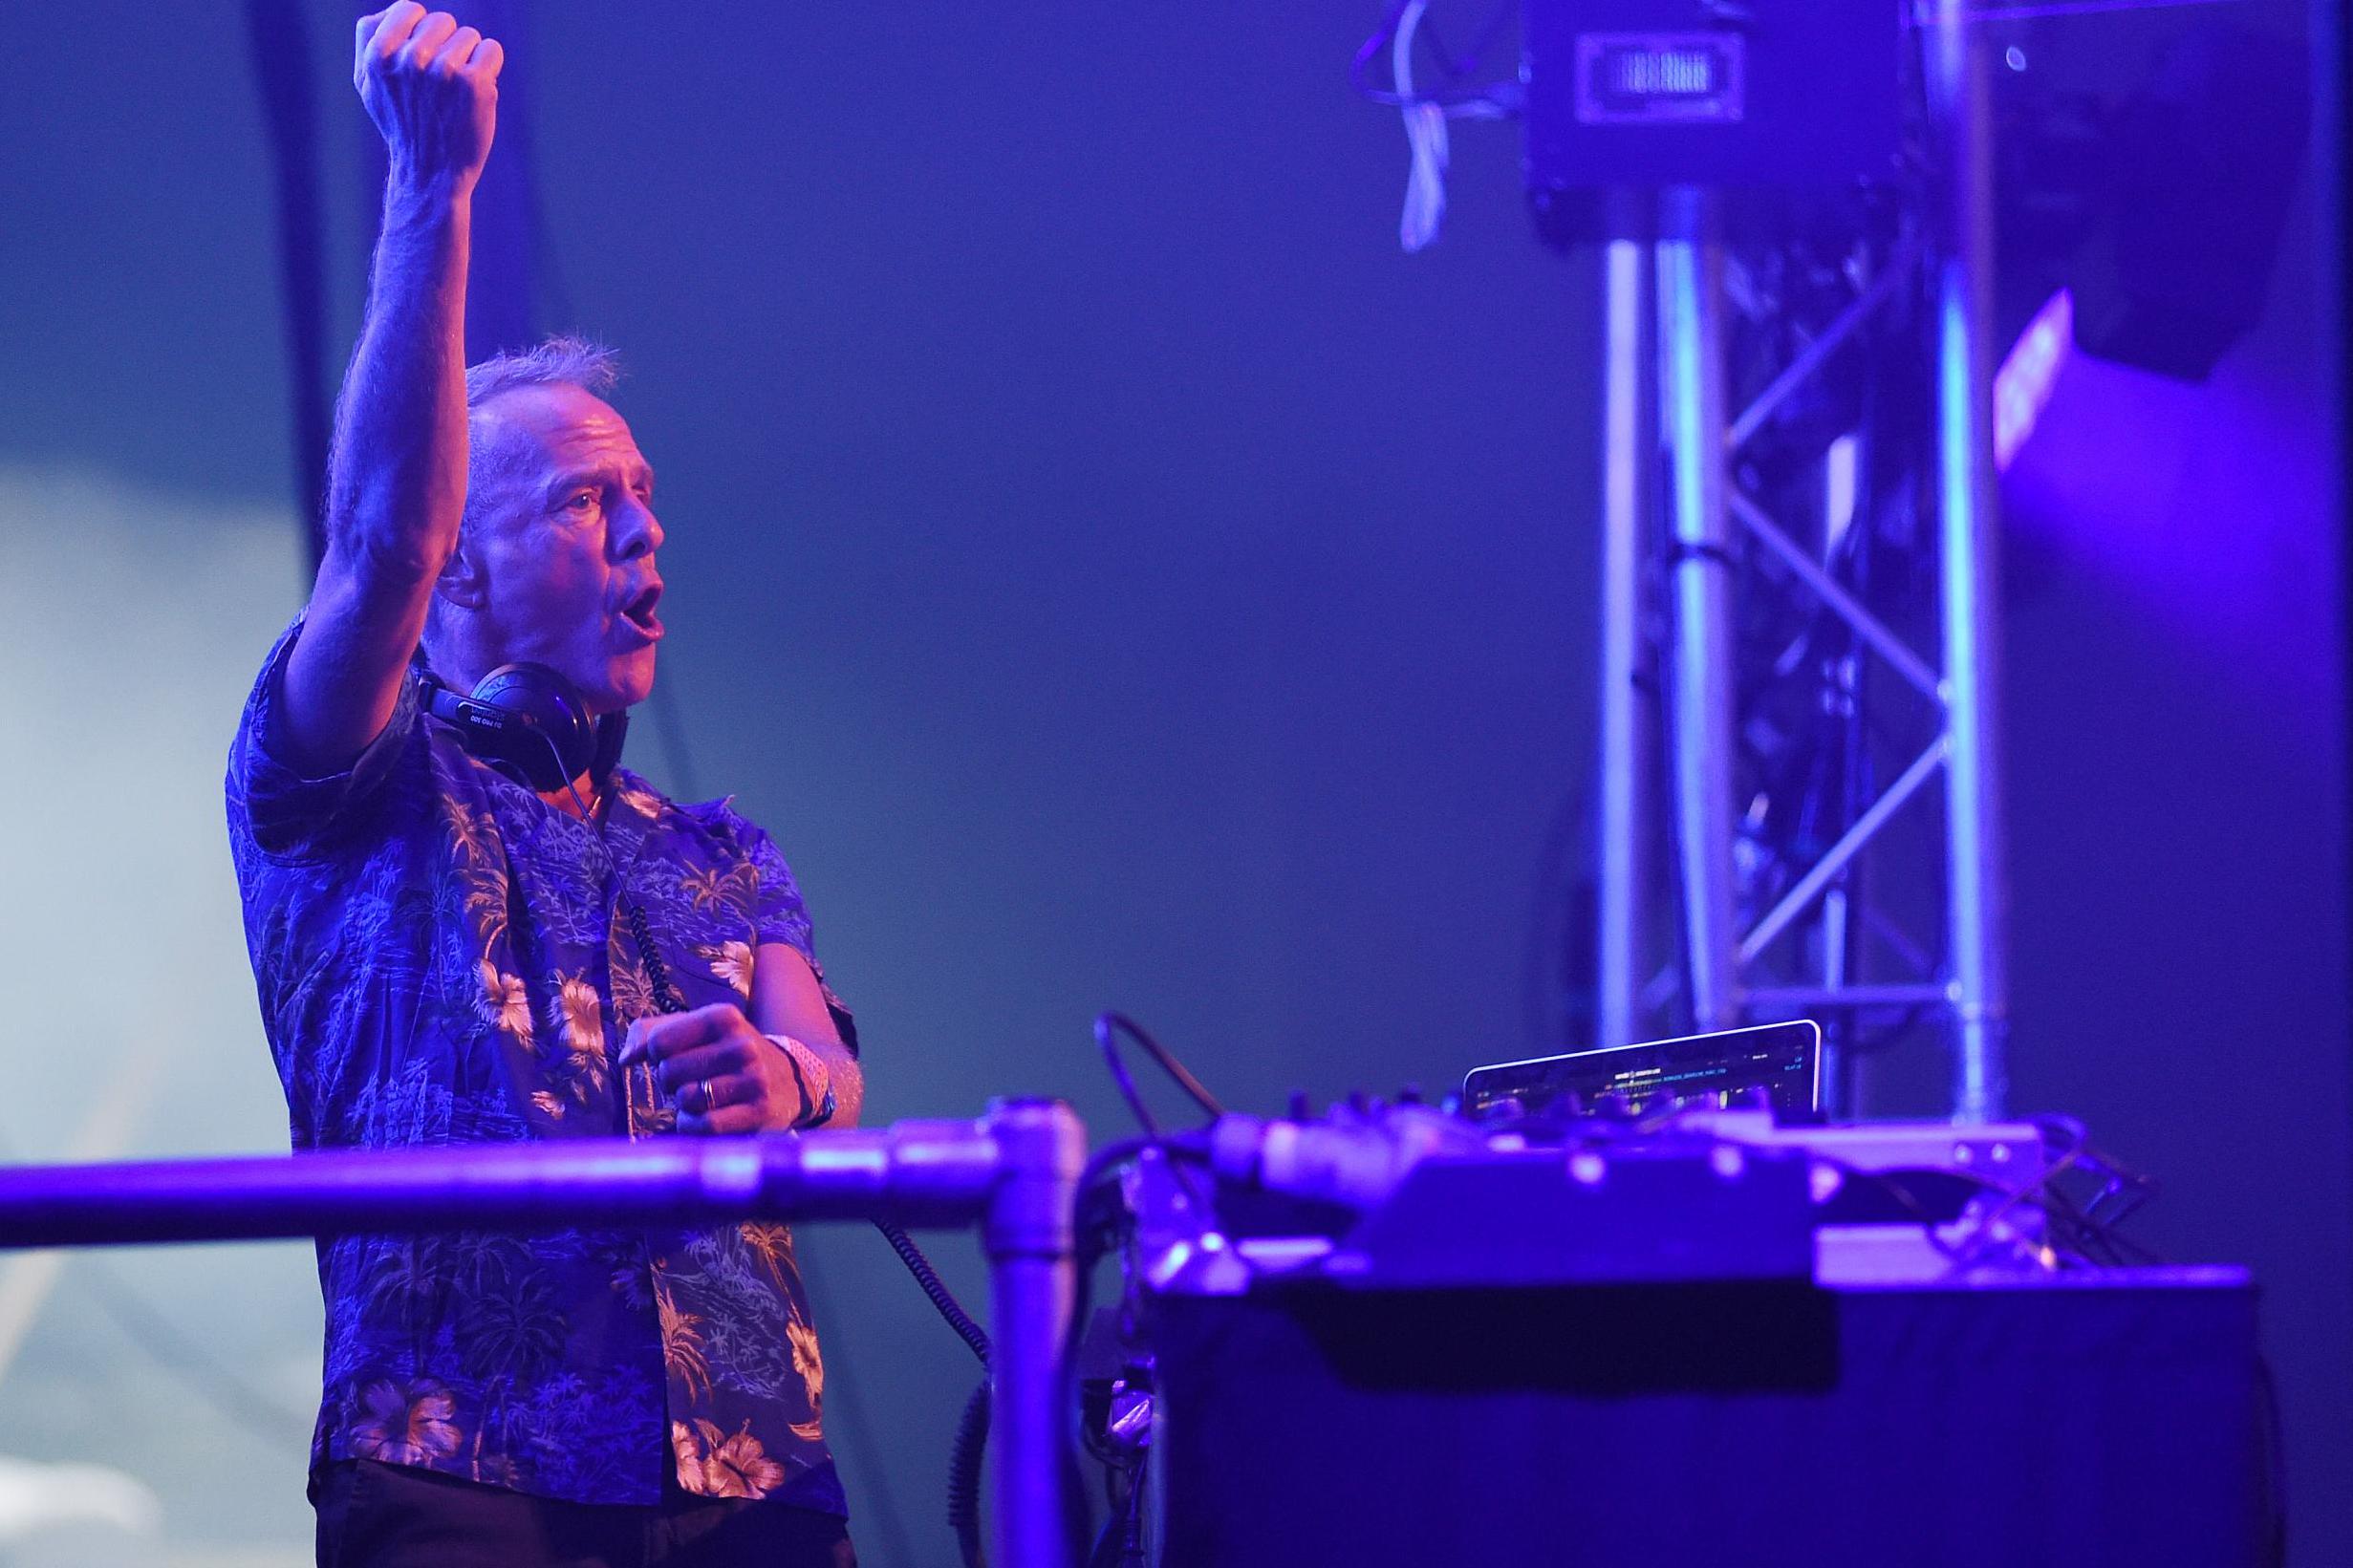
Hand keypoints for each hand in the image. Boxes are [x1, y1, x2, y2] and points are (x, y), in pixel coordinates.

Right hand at [353, 4, 502, 191]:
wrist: (431, 172)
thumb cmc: (402, 125)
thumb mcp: (368, 84)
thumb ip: (371, 42)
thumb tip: (393, 11)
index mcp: (378, 55)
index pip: (408, 9)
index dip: (420, 26)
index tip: (424, 51)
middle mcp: (409, 59)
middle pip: (441, 21)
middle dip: (446, 45)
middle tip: (440, 82)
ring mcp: (443, 70)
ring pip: (468, 35)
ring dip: (468, 59)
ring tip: (455, 92)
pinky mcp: (475, 82)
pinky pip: (491, 49)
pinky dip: (489, 66)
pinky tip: (476, 92)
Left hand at [619, 1004, 813, 1135]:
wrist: (790, 1081)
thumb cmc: (726, 1055)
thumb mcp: (697, 1031)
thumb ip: (651, 1033)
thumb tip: (626, 1059)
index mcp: (724, 1017)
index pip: (659, 1041)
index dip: (657, 1056)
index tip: (674, 1059)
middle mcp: (742, 1045)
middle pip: (669, 1071)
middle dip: (670, 1082)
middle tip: (689, 1082)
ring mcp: (754, 1079)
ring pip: (686, 1099)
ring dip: (683, 1106)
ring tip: (700, 1099)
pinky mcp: (759, 1112)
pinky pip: (704, 1125)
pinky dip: (693, 1126)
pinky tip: (703, 1118)